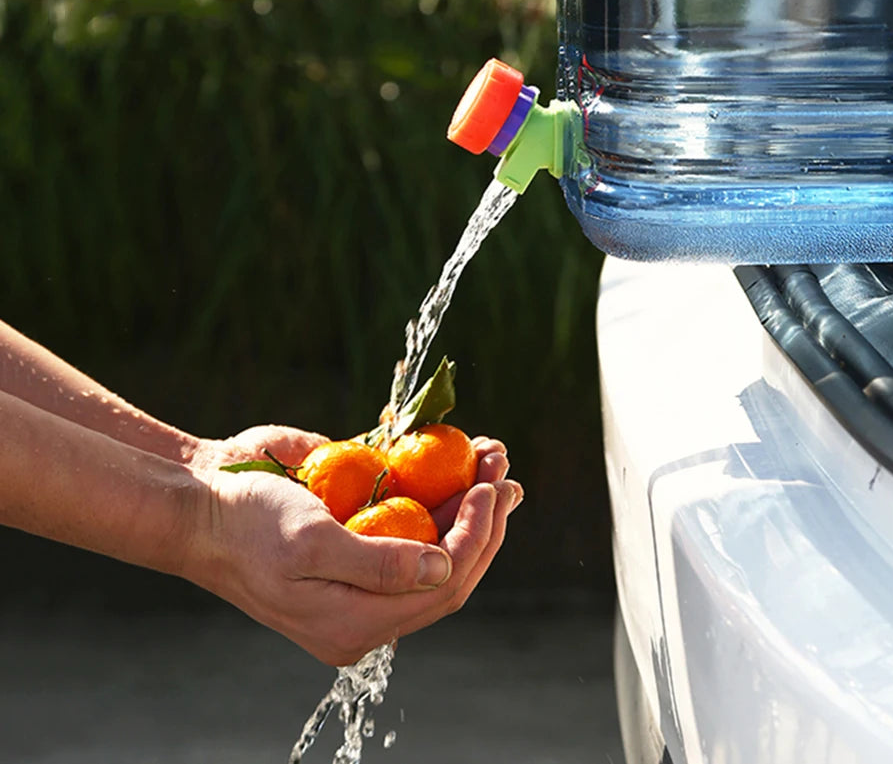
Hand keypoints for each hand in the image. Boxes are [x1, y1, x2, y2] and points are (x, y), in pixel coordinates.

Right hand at [182, 428, 520, 665]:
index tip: (488, 486)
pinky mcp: (356, 548)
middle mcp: (365, 608)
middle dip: (485, 519)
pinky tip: (459, 467)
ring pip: (438, 548)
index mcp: (354, 623)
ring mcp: (362, 578)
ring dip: (471, 504)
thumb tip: (443, 567)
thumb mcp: (310, 543)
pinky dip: (441, 497)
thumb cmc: (248, 522)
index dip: (476, 537)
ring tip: (493, 460)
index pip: (442, 587)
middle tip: (504, 470)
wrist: (199, 505)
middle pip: (449, 571)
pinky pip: (412, 530)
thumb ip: (378, 564)